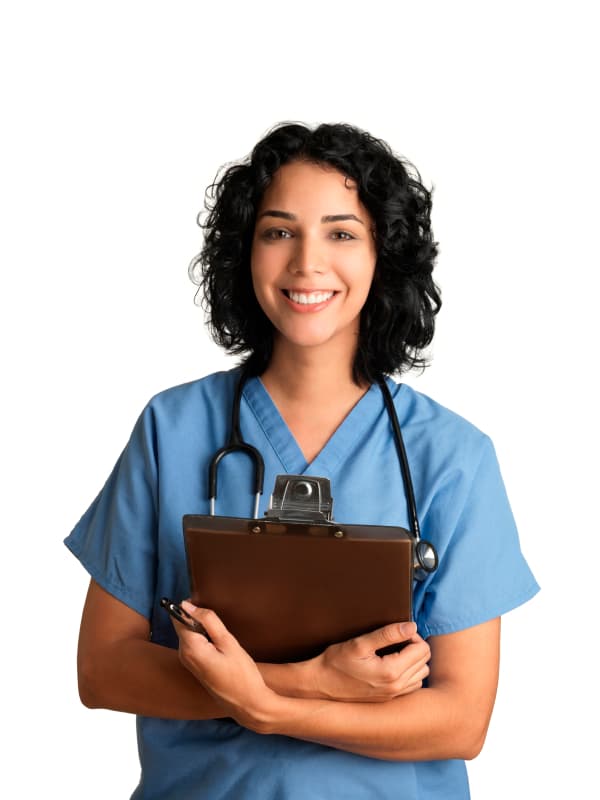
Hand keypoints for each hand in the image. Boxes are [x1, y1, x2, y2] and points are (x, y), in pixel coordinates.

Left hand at [172, 601, 278, 731]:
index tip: (211, 613)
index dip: (193, 608)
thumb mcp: (228, 642)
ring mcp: (187, 663)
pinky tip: (221, 649)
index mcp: (189, 648)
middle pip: (184, 625)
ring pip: (190, 634)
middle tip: (222, 628)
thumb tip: (187, 604)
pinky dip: (205, 640)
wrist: (247, 704)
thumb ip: (207, 620)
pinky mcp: (194, 667)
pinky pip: (194, 644)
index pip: (179, 616)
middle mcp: (183, 655)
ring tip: (223, 640)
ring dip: (204, 631)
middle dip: (200, 620)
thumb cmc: (241, 673)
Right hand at [308, 622, 430, 701]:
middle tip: (397, 638)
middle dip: (414, 645)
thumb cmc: (336, 663)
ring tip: (396, 651)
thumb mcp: (360, 643)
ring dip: (414, 660)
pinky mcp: (389, 699)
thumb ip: (388, 634)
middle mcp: (396, 688)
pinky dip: (410, 673)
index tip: (398, 631)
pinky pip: (412, 685)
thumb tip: (411, 626)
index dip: (412, 635)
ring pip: (421, 674)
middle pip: (424, 662)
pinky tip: (394, 664)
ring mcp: (393, 696)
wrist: (320, 686)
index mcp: (391, 673)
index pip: (422, 649)